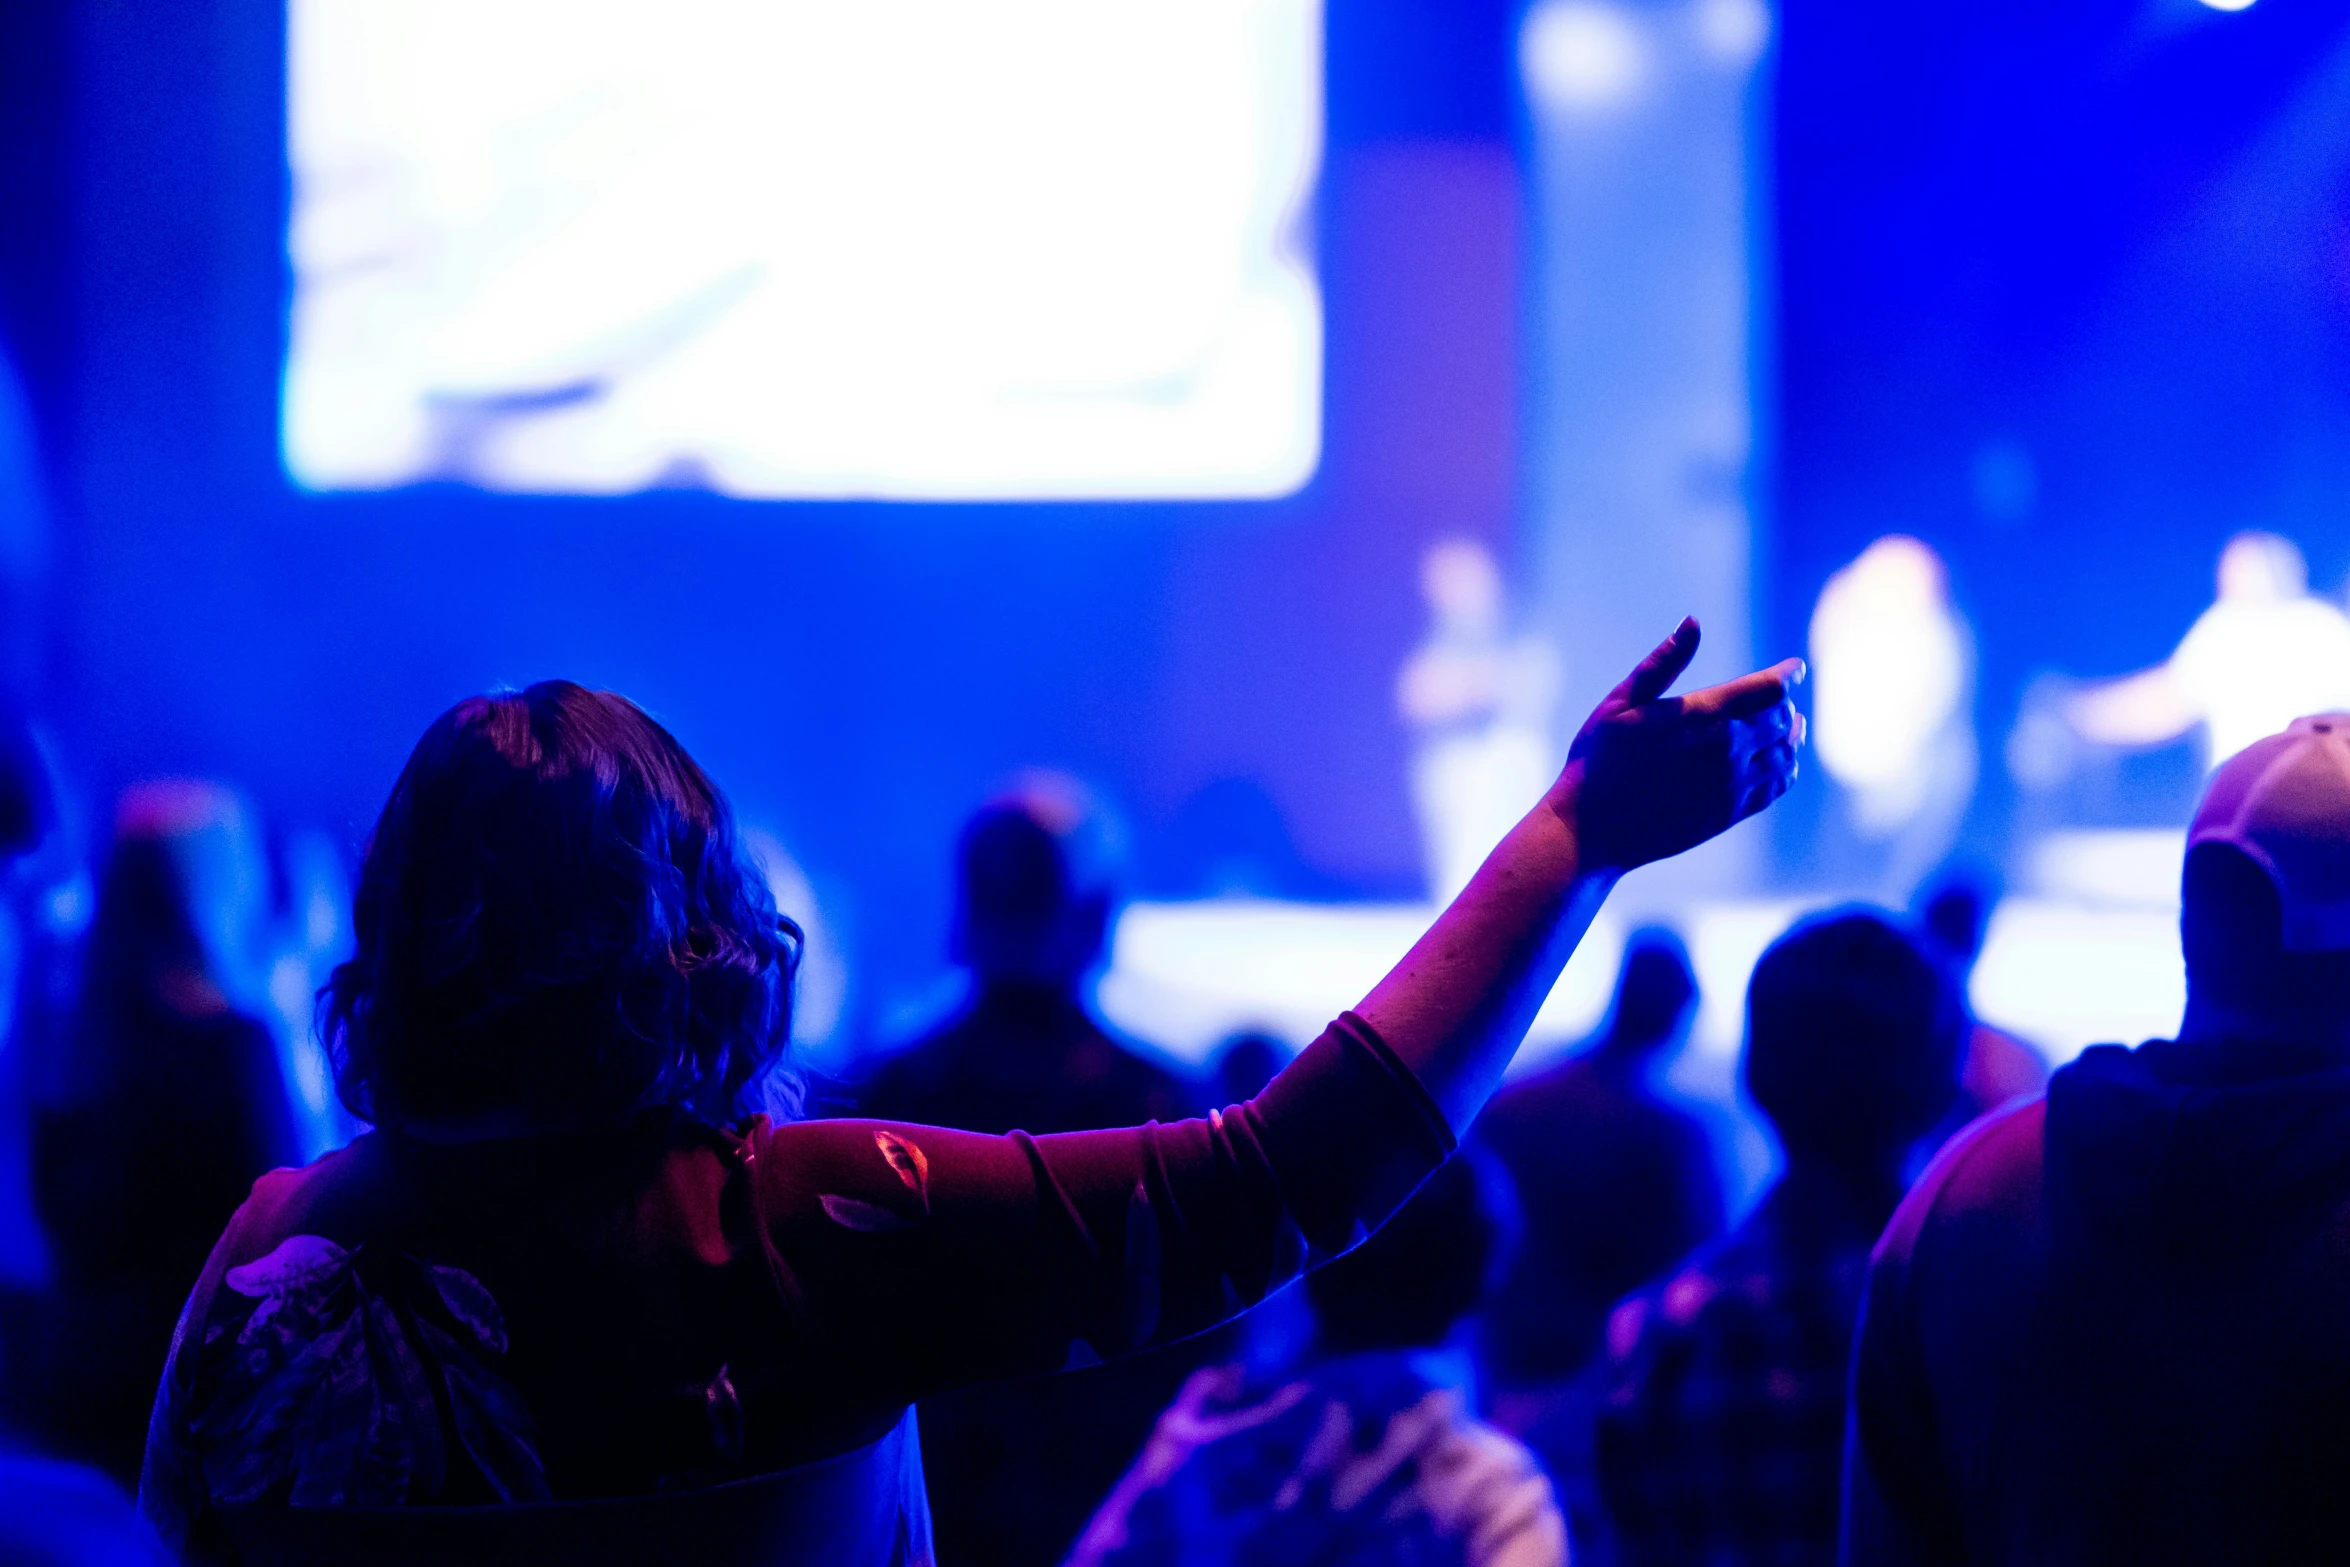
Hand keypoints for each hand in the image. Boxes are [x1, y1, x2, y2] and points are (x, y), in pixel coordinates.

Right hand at [1560, 618, 1803, 871]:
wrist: (1591, 829)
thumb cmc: (1598, 761)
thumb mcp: (1619, 704)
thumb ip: (1661, 663)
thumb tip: (1692, 622)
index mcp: (1702, 715)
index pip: (1769, 688)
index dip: (1788, 674)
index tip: (1795, 668)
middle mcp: (1726, 749)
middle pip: (1782, 718)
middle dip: (1785, 704)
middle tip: (1782, 698)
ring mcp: (1731, 784)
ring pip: (1786, 754)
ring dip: (1791, 737)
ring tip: (1789, 728)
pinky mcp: (1730, 814)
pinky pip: (1776, 787)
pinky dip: (1786, 770)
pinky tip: (1778, 764)